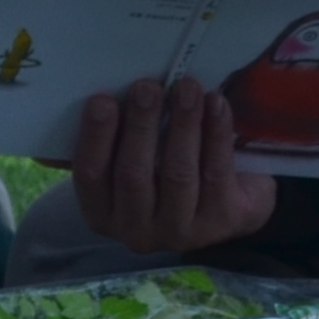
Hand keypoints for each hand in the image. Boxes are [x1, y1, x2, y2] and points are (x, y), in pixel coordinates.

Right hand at [69, 77, 276, 257]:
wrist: (228, 204)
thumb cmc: (167, 169)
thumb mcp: (135, 161)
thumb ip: (116, 139)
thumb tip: (111, 97)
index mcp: (104, 213)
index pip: (91, 177)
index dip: (95, 138)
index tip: (103, 100)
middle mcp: (137, 231)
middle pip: (133, 175)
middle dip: (140, 126)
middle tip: (148, 87)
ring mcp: (180, 232)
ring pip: (178, 173)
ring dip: (182, 124)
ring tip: (187, 87)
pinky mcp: (221, 220)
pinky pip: (216, 171)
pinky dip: (216, 132)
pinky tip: (216, 103)